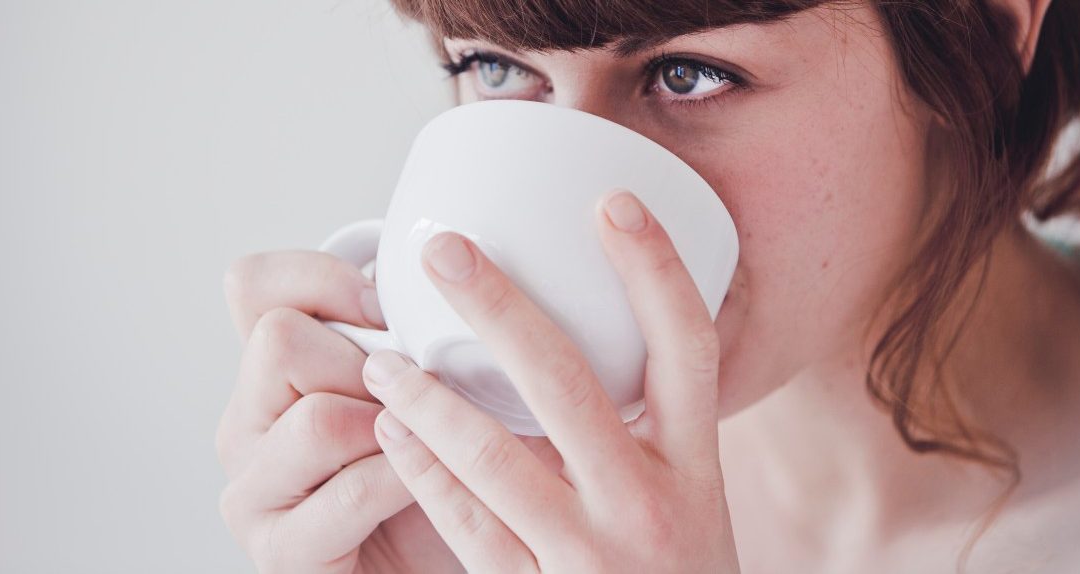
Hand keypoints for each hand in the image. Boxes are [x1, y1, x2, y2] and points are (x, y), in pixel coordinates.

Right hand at [215, 251, 501, 572]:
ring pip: (316, 417)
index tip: (386, 306)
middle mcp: (247, 423)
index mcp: (270, 372)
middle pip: (280, 339)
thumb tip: (470, 268)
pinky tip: (428, 484)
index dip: (321, 278)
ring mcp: (253, 488)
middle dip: (368, 362)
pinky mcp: (278, 548)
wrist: (439, 564)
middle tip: (411, 398)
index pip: (251, 284)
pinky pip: (348, 488)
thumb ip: (417, 330)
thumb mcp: (429, 384)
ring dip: (392, 426)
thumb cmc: (437, 473)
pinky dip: (405, 479)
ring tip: (424, 445)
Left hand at [361, 189, 739, 572]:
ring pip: (498, 456)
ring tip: (381, 354)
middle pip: (572, 384)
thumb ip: (649, 439)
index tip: (611, 202)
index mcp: (698, 468)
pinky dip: (424, 472)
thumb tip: (585, 349)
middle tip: (444, 249)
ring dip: (428, 397)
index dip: (655, 270)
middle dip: (501, 308)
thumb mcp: (692, 507)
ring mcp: (594, 556)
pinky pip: (468, 524)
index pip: (688, 348)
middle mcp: (653, 505)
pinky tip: (393, 431)